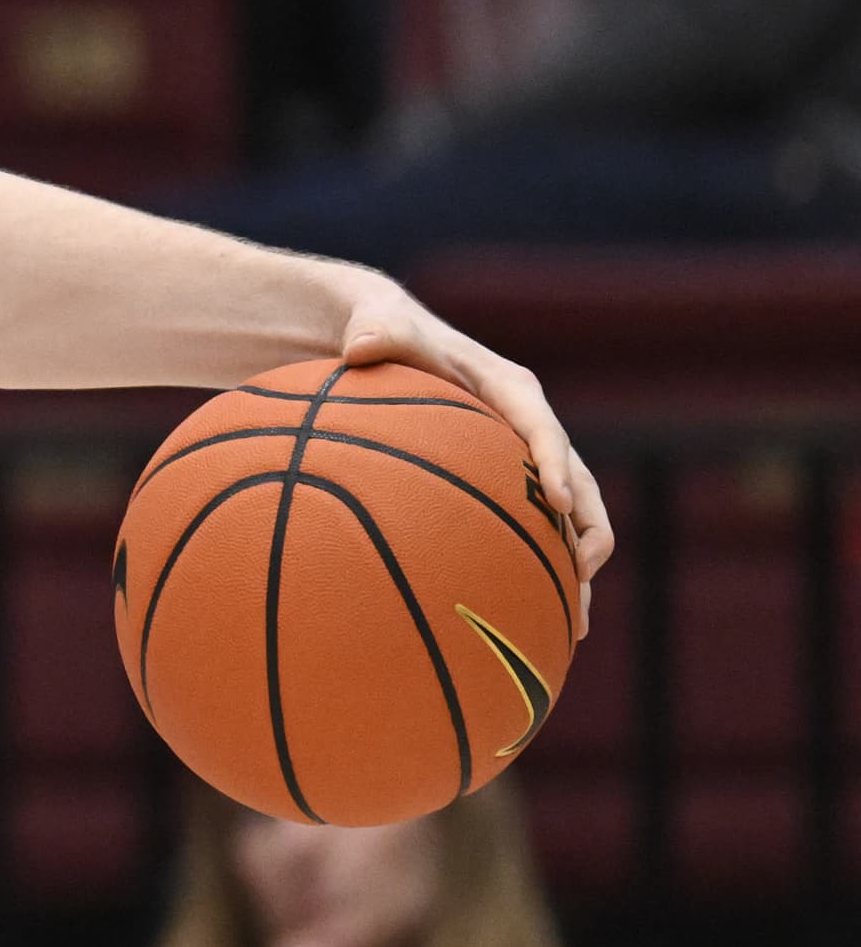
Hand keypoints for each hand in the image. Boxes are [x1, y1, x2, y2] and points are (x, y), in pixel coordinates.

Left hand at [328, 273, 614, 619]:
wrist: (378, 336)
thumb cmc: (379, 330)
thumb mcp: (377, 323)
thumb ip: (375, 331)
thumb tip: (357, 345)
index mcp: (509, 390)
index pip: (542, 428)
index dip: (554, 465)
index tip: (559, 505)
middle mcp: (526, 427)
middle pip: (576, 482)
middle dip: (589, 531)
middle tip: (583, 575)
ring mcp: (518, 459)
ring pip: (565, 518)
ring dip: (574, 566)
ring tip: (573, 624)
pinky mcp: (500, 483)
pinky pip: (526, 529)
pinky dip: (533, 571)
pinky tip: (522, 621)